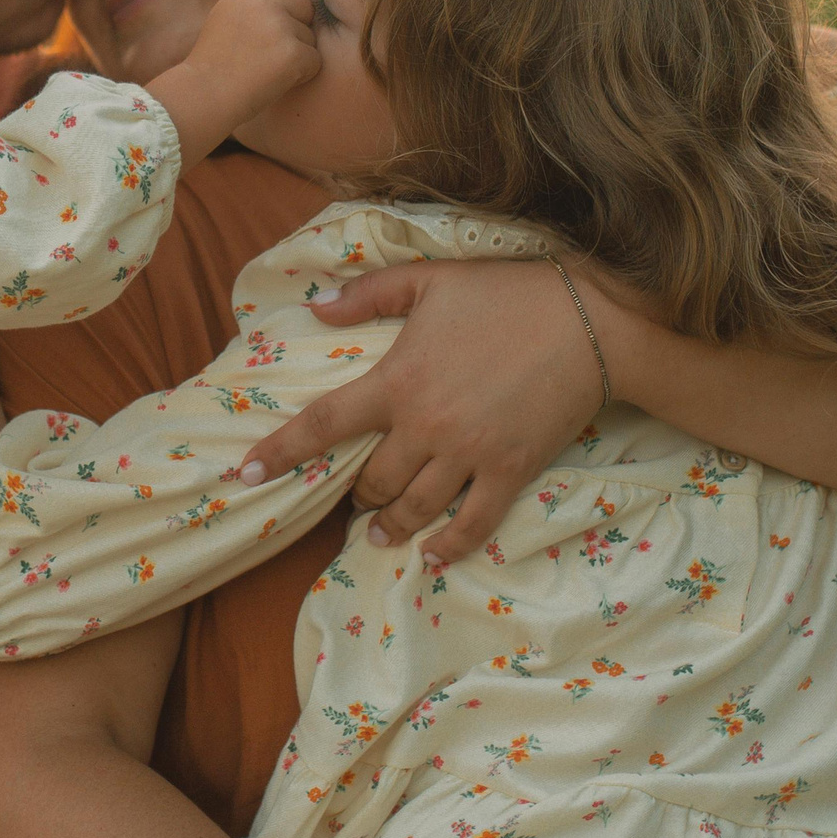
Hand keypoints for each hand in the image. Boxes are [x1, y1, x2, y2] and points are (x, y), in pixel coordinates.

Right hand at [146, 0, 319, 161]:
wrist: (205, 93)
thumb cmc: (212, 68)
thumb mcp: (225, 22)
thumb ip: (254, 9)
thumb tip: (295, 8)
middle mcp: (265, 3)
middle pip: (304, 6)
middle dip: (298, 27)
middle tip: (268, 54)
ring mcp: (281, 25)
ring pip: (310, 37)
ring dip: (296, 55)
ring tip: (263, 70)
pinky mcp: (295, 51)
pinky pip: (315, 61)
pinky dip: (302, 75)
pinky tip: (275, 81)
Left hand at [233, 258, 630, 565]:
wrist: (590, 320)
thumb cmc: (505, 293)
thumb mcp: (431, 280)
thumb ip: (369, 294)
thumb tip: (317, 308)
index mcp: (398, 380)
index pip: (324, 423)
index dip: (280, 451)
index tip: (246, 474)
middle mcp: (425, 426)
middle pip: (370, 479)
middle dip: (354, 491)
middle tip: (352, 494)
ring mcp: (468, 454)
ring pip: (412, 507)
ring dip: (388, 524)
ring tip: (378, 532)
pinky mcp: (509, 471)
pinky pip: (470, 523)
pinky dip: (447, 546)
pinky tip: (430, 556)